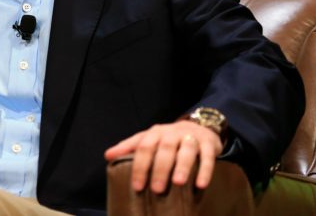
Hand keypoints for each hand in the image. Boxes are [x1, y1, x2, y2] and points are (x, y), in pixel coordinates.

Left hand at [104, 121, 221, 192]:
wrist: (198, 127)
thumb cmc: (167, 139)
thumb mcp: (148, 139)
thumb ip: (129, 147)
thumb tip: (107, 155)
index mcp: (155, 133)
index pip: (144, 147)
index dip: (139, 166)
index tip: (137, 186)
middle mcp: (172, 133)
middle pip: (164, 149)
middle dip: (160, 169)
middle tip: (156, 189)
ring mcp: (191, 137)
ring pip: (186, 150)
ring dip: (182, 166)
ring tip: (177, 183)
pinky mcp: (208, 144)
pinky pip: (207, 156)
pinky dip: (205, 170)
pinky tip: (200, 184)